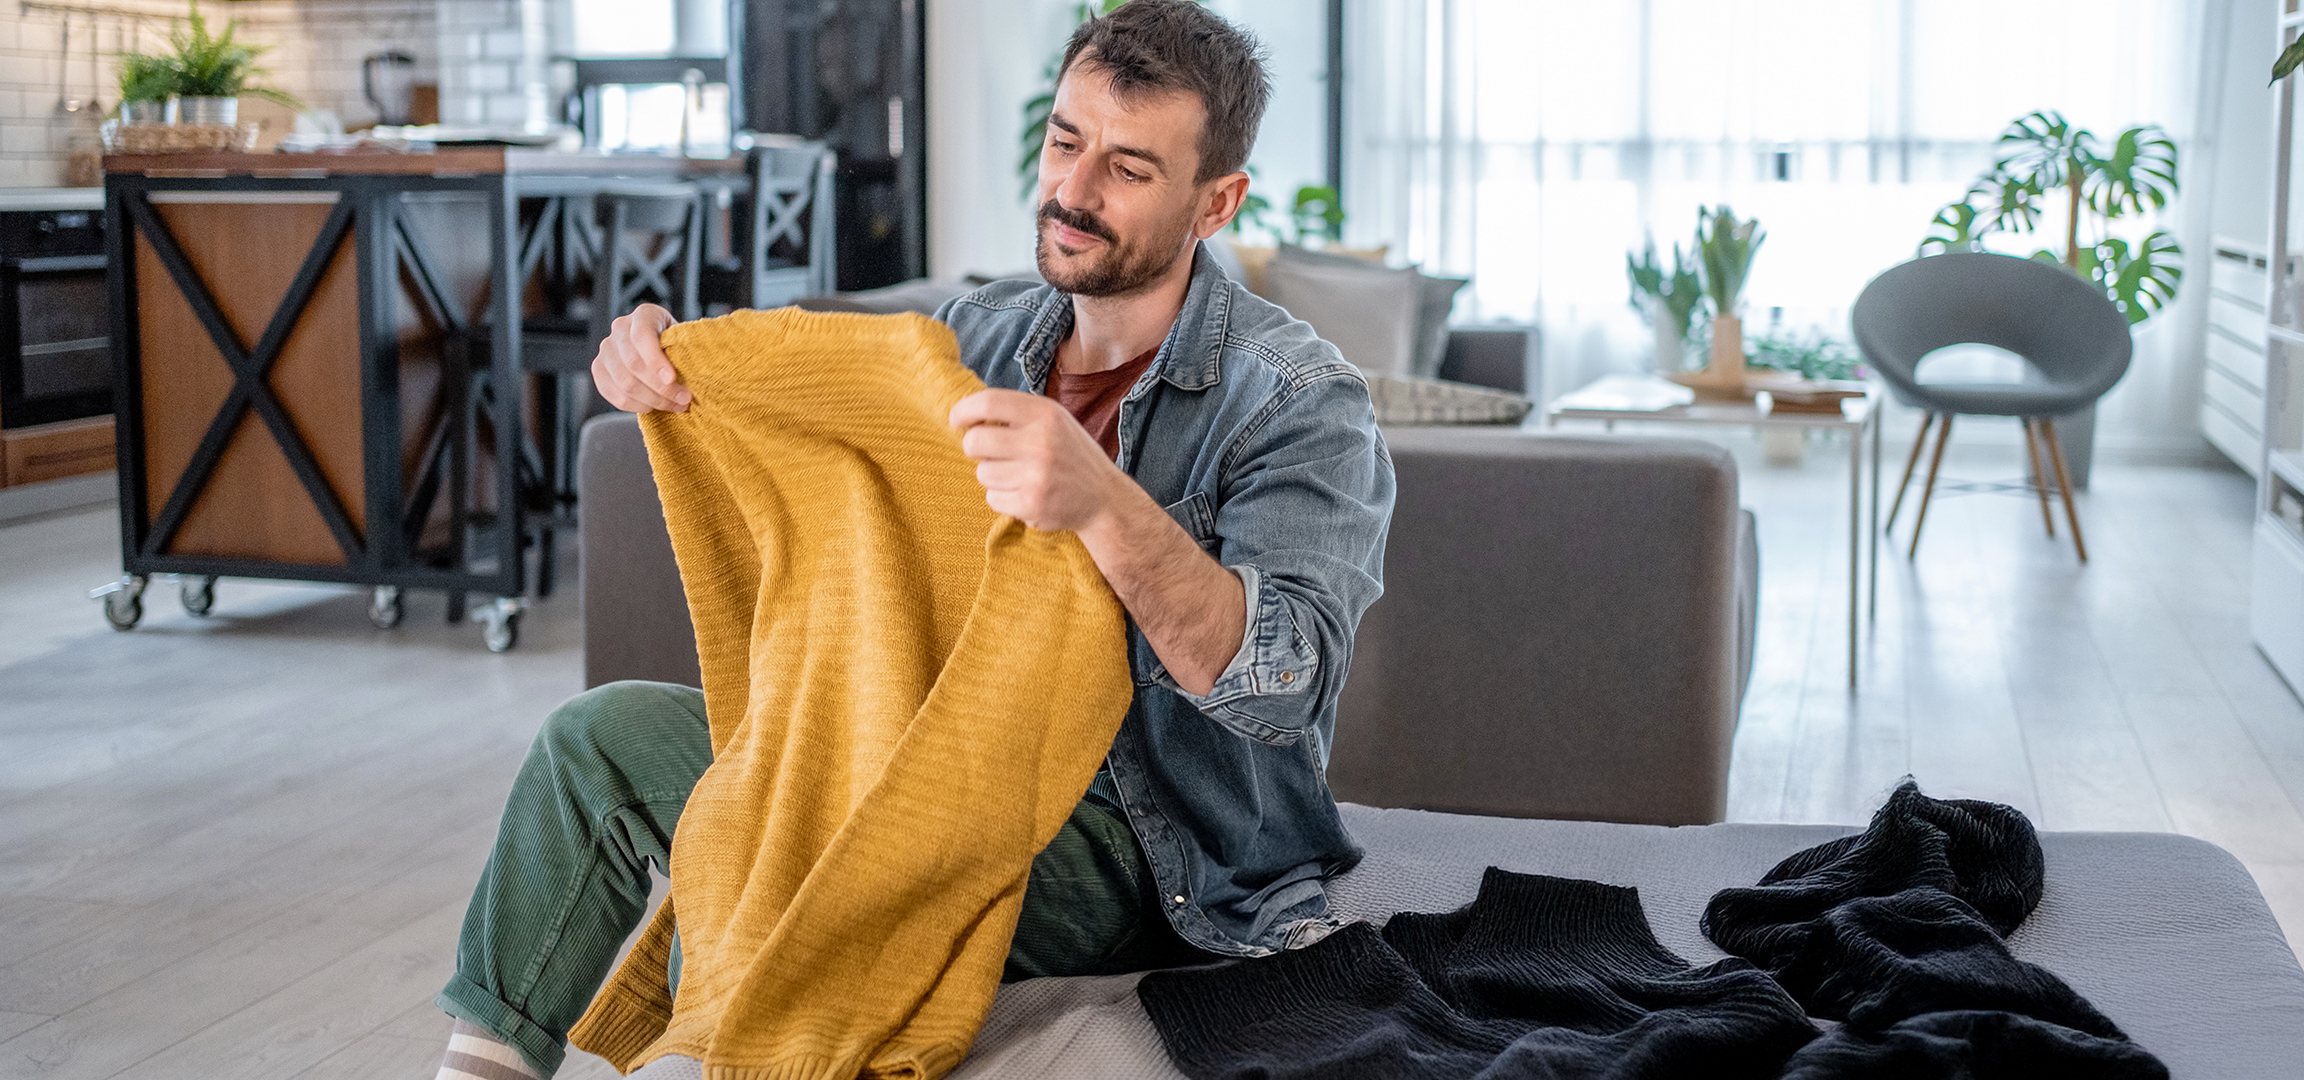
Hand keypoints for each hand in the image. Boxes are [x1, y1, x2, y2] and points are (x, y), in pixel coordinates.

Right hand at [591, 303, 690, 412]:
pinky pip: (612, 393)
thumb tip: (693, 375)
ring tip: (674, 406)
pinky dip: (634, 405)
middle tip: (683, 400)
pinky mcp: (599, 368)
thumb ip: (685, 352)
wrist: (659, 349)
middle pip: (633, 363)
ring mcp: (606, 349)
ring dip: (652, 400)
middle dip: (661, 388)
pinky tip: (652, 407)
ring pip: (624, 382)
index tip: (672, 379)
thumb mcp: (685, 340)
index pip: (643, 336)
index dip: (656, 360)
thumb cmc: (677, 345)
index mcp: (644, 315)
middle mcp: (620, 328)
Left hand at [949, 389, 1124, 531]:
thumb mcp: (1054, 421)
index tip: (956, 420)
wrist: (1103, 497)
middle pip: (975, 441)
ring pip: (982, 473)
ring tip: (1016, 475)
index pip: (989, 402)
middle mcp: (1041, 442)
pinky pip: (992, 498)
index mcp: (1046, 414)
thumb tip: (967, 412)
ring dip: (991, 474)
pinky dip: (1002, 496)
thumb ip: (1017, 413)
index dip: (964, 410)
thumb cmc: (1069, 454)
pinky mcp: (1031, 505)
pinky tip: (1024, 492)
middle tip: (987, 452)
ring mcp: (1037, 476)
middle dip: (974, 447)